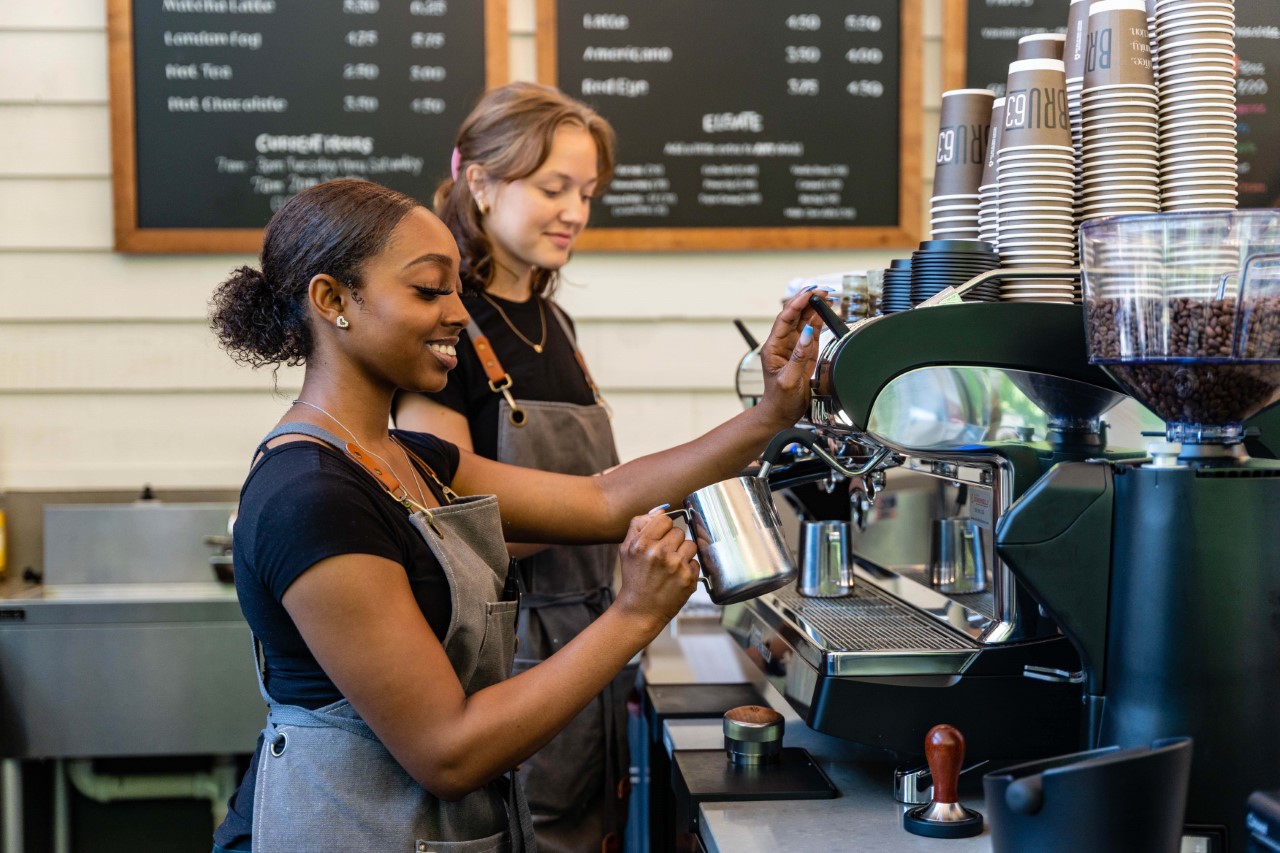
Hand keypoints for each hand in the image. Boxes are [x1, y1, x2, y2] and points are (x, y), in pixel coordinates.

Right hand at [614, 512, 699, 627]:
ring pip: (691, 545)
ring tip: (671, 566)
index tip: (660, 538)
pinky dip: (688, 568)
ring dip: (683, 553)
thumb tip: (661, 510)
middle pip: (679, 531)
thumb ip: (639, 524)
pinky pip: (696, 562)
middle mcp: (660, 553)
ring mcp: (676, 566)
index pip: (665, 520)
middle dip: (673, 542)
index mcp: (643, 543)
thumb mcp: (627, 548)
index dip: (663, 528)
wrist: (639, 610)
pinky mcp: (689, 579)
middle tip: (664, 556)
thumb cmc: (634, 578)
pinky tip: (676, 577)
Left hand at [756, 288, 821, 425]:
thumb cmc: (779, 400)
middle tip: (822, 291)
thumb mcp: (788, 379)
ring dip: (814, 309)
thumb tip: (807, 332)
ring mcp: (794, 348)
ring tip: (826, 298)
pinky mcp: (804, 354)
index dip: (797, 303)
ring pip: (804, 322)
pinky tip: (825, 313)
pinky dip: (819, 322)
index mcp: (773, 347)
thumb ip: (799, 356)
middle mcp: (783, 344)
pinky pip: (811, 333)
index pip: (785, 318)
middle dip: (807, 301)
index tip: (809, 293)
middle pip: (794, 316)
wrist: (781, 414)